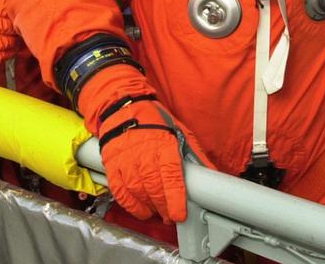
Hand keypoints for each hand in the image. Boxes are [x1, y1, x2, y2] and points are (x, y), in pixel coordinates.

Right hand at [0, 0, 19, 66]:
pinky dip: (5, 55)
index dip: (16, 14)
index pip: (6, 11)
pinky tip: (8, 51)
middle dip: (16, 30)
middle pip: (6, 28)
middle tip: (20, 30)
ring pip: (4, 44)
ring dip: (13, 44)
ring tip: (16, 41)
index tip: (20, 16)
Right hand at [78, 64, 203, 222]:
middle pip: (154, 188)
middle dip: (164, 207)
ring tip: (156, 211)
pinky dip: (130, 204)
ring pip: (137, 192)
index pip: (171, 177)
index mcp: (164, 145)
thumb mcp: (179, 132)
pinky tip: (139, 208)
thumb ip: (195, 154)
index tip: (179, 214)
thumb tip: (211, 172)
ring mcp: (126, 160)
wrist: (122, 108)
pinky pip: (120, 190)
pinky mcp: (113, 164)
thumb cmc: (153, 121)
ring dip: (148, 207)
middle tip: (170, 215)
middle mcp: (144, 154)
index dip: (175, 199)